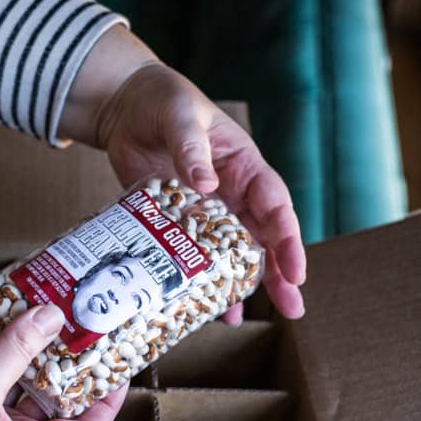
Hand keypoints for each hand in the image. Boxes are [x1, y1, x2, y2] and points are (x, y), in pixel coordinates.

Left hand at [59, 27, 305, 319]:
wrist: (125, 109)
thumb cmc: (162, 101)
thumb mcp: (179, 116)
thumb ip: (191, 147)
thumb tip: (206, 184)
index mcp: (244, 165)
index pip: (274, 205)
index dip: (286, 239)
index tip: (295, 270)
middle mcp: (232, 194)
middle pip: (263, 239)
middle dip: (278, 274)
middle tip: (294, 308)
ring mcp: (206, 212)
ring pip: (233, 253)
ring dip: (243, 284)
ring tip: (245, 319)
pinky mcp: (176, 223)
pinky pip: (194, 256)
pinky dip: (199, 280)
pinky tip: (205, 307)